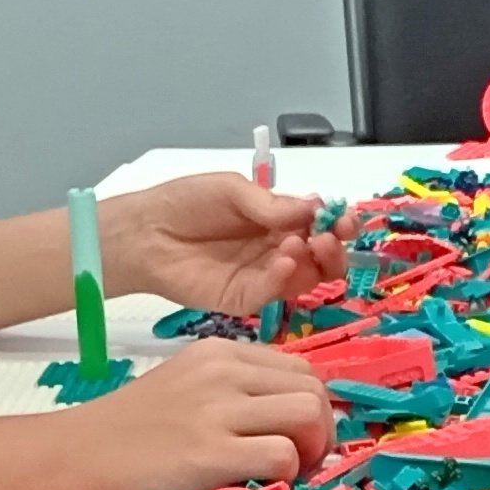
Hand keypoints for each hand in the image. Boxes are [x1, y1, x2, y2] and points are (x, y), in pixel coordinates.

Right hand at [60, 338, 338, 489]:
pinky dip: (285, 478)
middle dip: (319, 432)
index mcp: (218, 352)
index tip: (294, 440)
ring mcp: (215, 409)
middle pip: (314, 389)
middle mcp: (222, 371)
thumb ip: (234, 394)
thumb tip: (294, 422)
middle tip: (297, 465)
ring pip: (309, 413)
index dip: (310, 408)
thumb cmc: (123, 436)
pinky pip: (282, 455)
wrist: (66, 459)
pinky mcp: (207, 452)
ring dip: (310, 452)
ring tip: (284, 477)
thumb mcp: (184, 390)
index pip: (300, 368)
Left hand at [101, 176, 346, 315]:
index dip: (338, 224)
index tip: (344, 218)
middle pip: (323, 258)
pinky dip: (285, 278)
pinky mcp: (245, 298)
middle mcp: (277, 250)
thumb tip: (316, 207)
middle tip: (330, 237)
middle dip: (335, 248)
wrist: (146, 232)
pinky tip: (283, 260)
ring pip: (307, 279)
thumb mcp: (232, 191)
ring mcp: (263, 277)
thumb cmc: (186, 203)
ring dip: (313, 261)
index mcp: (278, 221)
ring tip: (298, 244)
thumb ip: (272, 204)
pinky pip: (275, 292)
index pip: (320, 226)